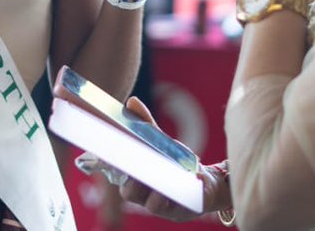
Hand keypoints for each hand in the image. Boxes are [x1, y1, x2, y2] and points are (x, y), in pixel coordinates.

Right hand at [114, 98, 230, 220]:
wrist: (206, 182)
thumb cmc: (177, 163)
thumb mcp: (162, 142)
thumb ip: (146, 125)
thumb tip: (131, 102)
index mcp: (135, 178)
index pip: (117, 174)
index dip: (110, 164)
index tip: (108, 153)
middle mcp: (143, 195)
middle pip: (127, 192)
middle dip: (131, 180)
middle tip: (137, 166)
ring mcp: (160, 206)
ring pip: (147, 203)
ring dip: (151, 189)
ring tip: (159, 178)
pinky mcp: (177, 212)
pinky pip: (170, 209)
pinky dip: (170, 197)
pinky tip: (174, 188)